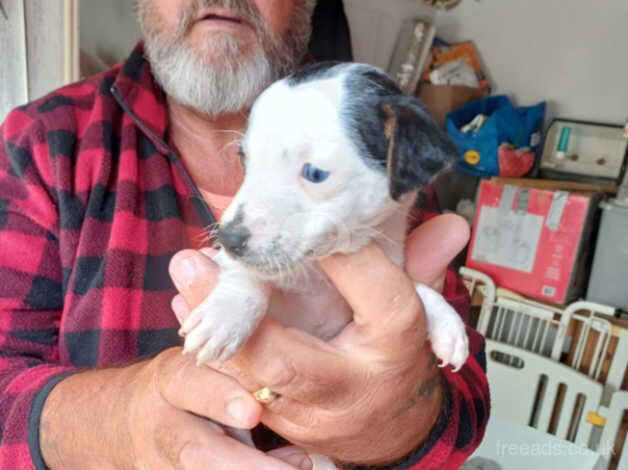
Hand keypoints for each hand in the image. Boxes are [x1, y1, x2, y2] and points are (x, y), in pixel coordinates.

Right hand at [40, 342, 312, 469]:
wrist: (114, 422)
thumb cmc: (178, 386)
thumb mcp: (195, 362)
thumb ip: (232, 363)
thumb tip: (284, 358)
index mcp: (170, 379)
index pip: (189, 384)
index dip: (220, 399)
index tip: (253, 411)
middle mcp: (163, 424)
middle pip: (194, 450)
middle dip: (243, 463)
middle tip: (293, 468)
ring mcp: (158, 461)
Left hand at [169, 214, 468, 465]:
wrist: (390, 429)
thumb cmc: (395, 356)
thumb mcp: (411, 309)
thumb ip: (417, 264)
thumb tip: (451, 225)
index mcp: (396, 344)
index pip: (377, 294)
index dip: (341, 254)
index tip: (301, 217)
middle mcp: (351, 385)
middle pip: (287, 358)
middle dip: (234, 311)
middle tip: (194, 261)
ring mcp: (311, 413)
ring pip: (250, 380)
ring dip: (212, 329)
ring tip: (184, 278)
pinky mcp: (282, 425)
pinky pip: (239, 389)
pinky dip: (214, 351)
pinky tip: (190, 315)